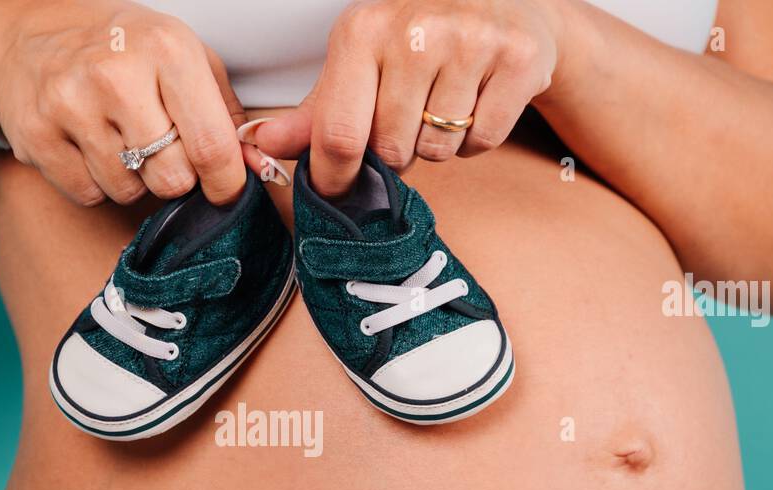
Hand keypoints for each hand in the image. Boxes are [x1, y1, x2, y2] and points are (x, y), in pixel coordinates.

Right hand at [0, 0, 252, 204]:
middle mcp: (116, 74)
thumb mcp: (183, 60)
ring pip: (129, 191)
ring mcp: (70, 104)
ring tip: (119, 140)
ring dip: (133, 179)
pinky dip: (96, 183)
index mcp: (166, 49)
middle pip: (172, 178)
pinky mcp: (37, 134)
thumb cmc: (123, 51)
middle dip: (174, 177)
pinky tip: (89, 146)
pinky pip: (89, 194)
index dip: (226, 182)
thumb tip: (262, 168)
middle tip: (160, 150)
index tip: (226, 189)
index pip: (211, 145)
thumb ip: (226, 114)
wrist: (33, 40)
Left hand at [253, 0, 563, 194]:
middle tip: (408, 115)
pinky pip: (482, 142)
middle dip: (397, 152)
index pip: (339, 134)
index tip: (339, 187)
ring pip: (437, 149)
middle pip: (392, 150)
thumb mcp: (356, 67)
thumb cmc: (415, 42)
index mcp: (362, 30)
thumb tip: (257, 145)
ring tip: (444, 102)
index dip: (336, 177)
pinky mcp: (516, 58)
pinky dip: (476, 139)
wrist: (500, 4)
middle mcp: (415, 30)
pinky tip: (475, 100)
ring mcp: (469, 40)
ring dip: (437, 144)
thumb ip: (311, 116)